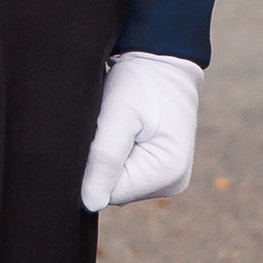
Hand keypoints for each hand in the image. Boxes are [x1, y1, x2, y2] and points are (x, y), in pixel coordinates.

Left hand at [80, 52, 203, 213]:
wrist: (162, 60)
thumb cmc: (141, 81)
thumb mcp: (118, 115)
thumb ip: (104, 160)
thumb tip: (90, 203)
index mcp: (167, 173)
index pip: (109, 192)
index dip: (93, 166)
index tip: (99, 133)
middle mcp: (173, 183)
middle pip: (115, 189)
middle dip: (103, 161)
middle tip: (109, 125)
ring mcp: (169, 178)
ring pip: (119, 181)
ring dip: (110, 156)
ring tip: (118, 124)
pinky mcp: (161, 169)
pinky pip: (127, 171)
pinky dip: (118, 153)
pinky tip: (124, 131)